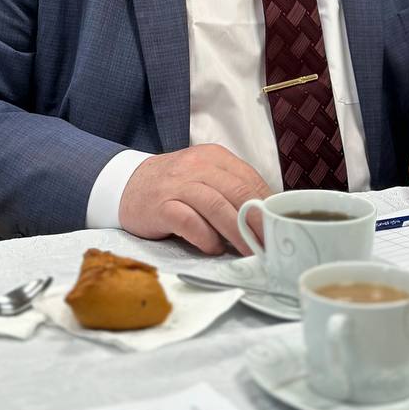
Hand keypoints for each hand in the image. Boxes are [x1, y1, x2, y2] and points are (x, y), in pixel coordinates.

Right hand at [118, 144, 270, 254]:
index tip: (280, 227)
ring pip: (216, 206)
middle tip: (271, 244)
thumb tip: (266, 218)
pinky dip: (205, 237)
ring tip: (249, 252)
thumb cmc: (174, 186)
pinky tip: (213, 248)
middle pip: (237, 192)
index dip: (268, 206)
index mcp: (214, 157)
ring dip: (237, 233)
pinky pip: (188, 221)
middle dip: (258, 221)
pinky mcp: (160, 205)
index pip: (250, 179)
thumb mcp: (205, 177)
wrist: (127, 184)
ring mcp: (177, 184)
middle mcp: (197, 166)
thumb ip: (231, 191)